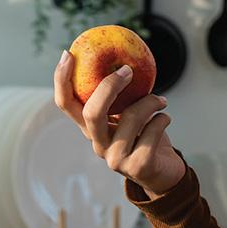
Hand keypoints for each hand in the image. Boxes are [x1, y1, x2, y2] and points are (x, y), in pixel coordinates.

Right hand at [53, 51, 185, 198]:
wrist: (165, 173)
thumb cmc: (147, 136)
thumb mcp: (130, 113)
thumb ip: (122, 95)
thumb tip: (121, 58)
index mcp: (91, 129)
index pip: (65, 105)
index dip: (61, 80)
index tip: (68, 54)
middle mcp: (98, 144)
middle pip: (91, 113)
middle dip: (109, 87)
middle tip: (128, 70)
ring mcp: (116, 159)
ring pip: (130, 118)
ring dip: (150, 102)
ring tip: (161, 100)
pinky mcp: (138, 167)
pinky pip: (151, 133)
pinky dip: (162, 120)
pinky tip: (165, 119)